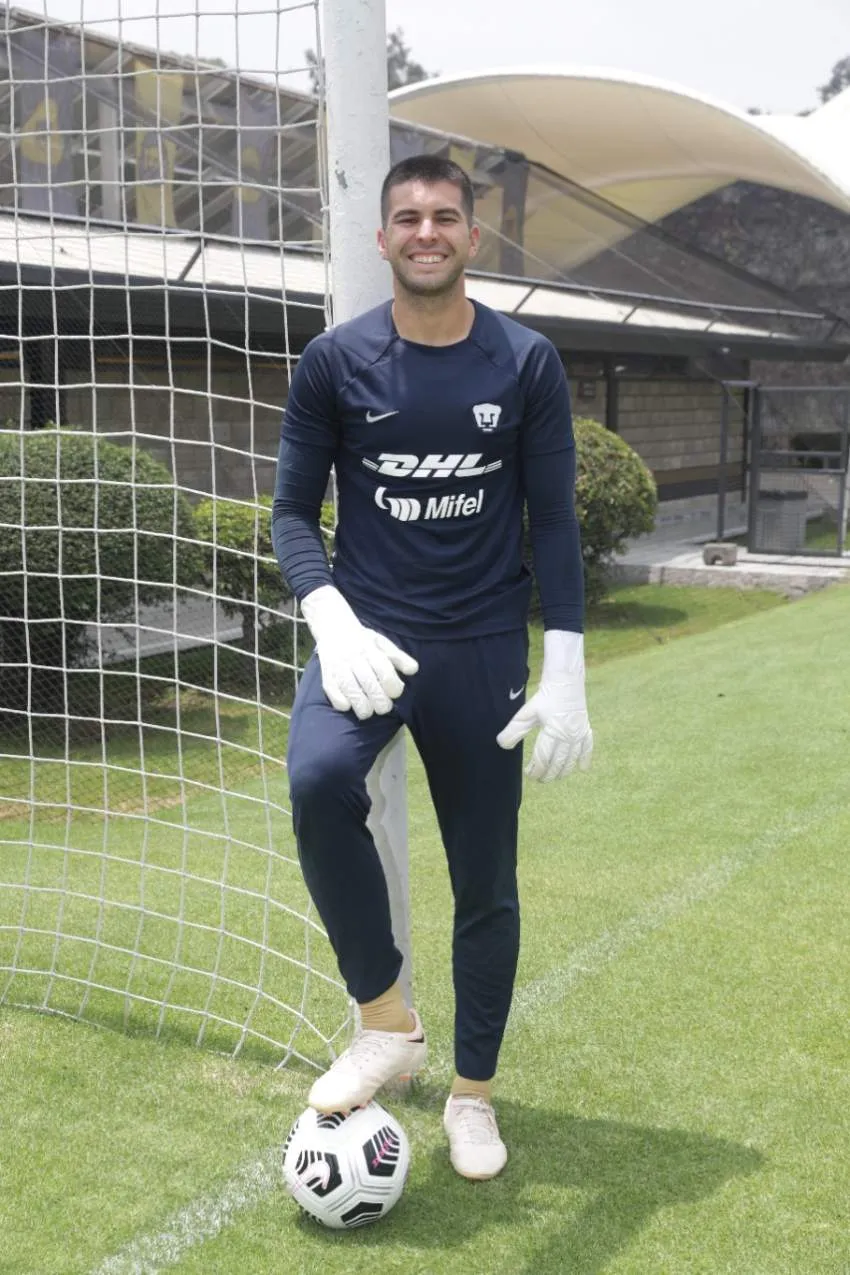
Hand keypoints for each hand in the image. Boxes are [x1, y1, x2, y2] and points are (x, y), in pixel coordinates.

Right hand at [300, 585, 417, 719]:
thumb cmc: (363, 641)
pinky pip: (334, 694)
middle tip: (384, 707)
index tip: (395, 693)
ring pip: (351, 692)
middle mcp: (353, 658)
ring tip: (369, 711)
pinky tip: (350, 705)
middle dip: (380, 702)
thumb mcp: (383, 644)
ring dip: (363, 708)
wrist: (333, 629)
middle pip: (369, 684)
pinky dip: (343, 703)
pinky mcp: (326, 676)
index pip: (384, 671)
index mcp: (370, 649)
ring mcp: (338, 667)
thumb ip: (398, 657)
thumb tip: (413, 670)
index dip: (393, 687)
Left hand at [496, 630, 592, 781]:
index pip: (543, 758)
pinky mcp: (585, 729)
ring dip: (564, 771)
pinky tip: (582, 769)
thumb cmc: (545, 697)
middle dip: (549, 774)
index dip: (536, 769)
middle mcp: (568, 736)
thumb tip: (502, 744)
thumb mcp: (526, 713)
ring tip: (555, 777)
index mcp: (552, 732)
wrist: (566, 681)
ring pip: (572, 759)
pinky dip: (585, 759)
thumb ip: (514, 730)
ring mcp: (579, 734)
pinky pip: (588, 748)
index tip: (528, 773)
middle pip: (558, 763)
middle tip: (540, 779)